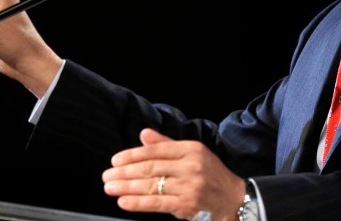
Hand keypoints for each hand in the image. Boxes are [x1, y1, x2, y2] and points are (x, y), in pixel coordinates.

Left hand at [102, 128, 245, 220]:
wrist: (233, 198)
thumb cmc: (209, 174)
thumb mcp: (193, 153)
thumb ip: (166, 145)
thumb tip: (144, 134)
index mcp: (190, 149)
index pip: (155, 151)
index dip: (132, 155)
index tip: (115, 160)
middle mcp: (190, 166)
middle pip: (150, 168)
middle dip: (125, 172)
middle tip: (106, 175)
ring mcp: (189, 186)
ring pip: (151, 185)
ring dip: (127, 187)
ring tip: (110, 188)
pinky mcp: (187, 205)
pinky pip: (157, 203)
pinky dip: (138, 202)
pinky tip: (124, 201)